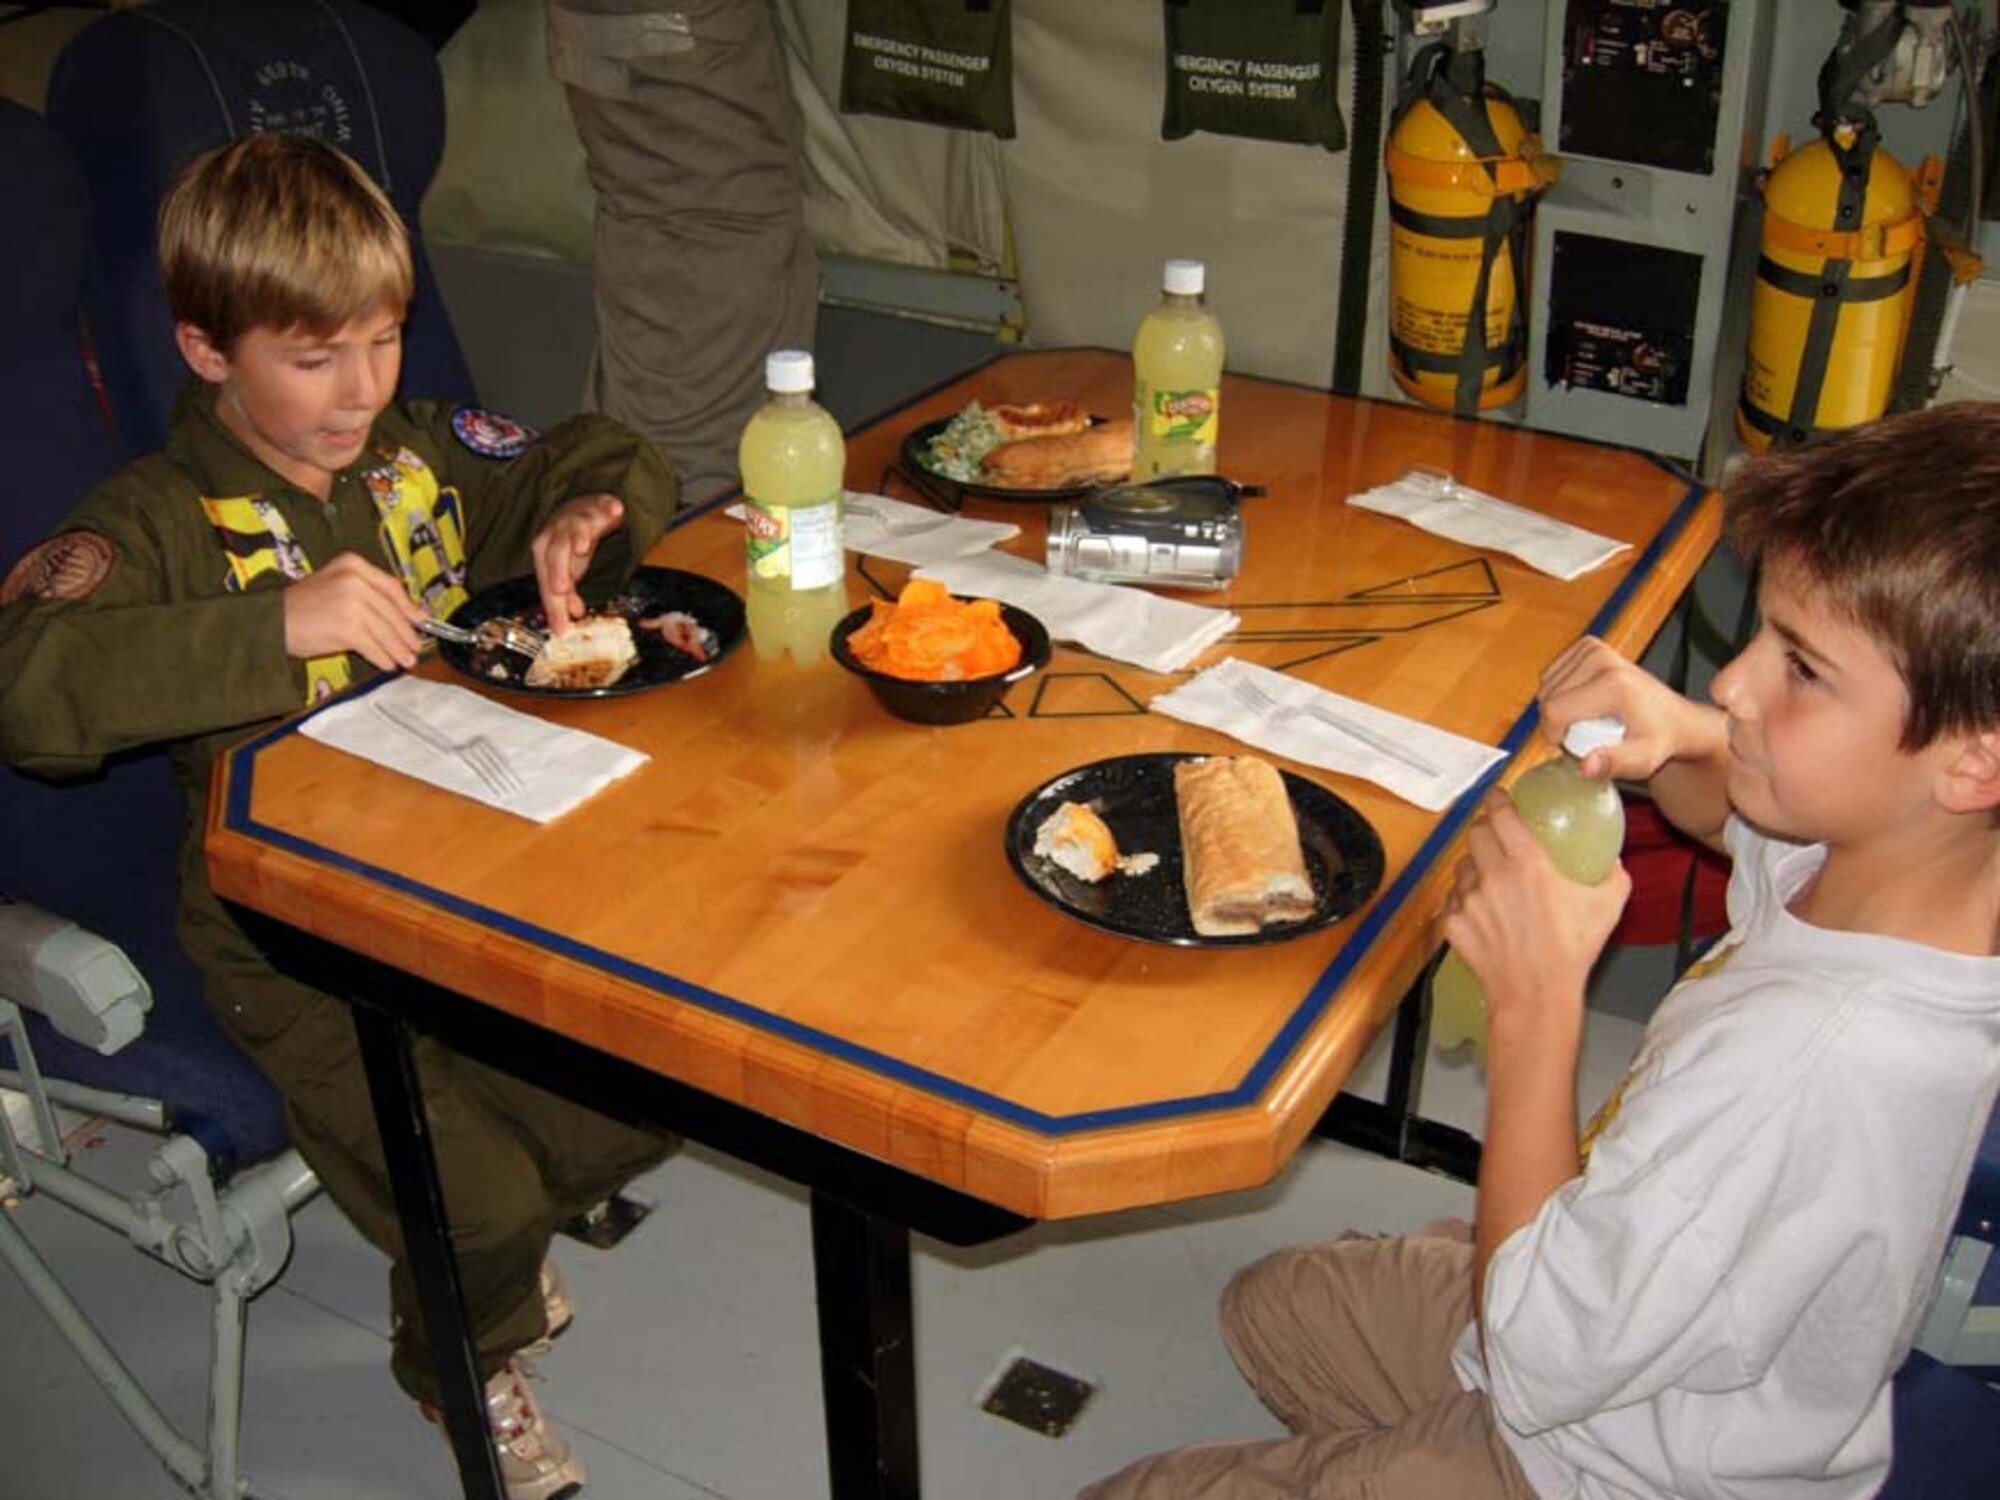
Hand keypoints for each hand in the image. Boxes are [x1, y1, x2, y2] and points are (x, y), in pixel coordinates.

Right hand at [282, 552, 423, 671]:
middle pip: (392, 611)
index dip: (409, 607)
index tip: (421, 619)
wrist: (270, 621)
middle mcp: (354, 579)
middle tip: (416, 647)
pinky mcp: (347, 626)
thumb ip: (366, 593)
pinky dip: (383, 657)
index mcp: (352, 564)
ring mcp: (351, 602)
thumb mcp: (334, 585)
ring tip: (406, 660)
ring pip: (385, 630)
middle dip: (406, 633)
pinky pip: (373, 645)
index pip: (391, 587)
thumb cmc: (302, 607)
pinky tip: (387, 664)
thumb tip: (404, 613)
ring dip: (397, 649)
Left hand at [533, 493, 623, 634]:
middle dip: (558, 570)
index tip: (561, 626)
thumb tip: (566, 625)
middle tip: (562, 589)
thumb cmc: (571, 544)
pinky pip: (603, 505)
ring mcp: (578, 517)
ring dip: (578, 536)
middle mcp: (557, 533)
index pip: (546, 580)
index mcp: (545, 551)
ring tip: (582, 546)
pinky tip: (616, 510)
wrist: (582, 510)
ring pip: (575, 527)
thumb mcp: (567, 572)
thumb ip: (566, 597)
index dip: (552, 604)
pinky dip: (609, 507)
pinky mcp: (598, 505)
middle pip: (555, 552)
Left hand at [1439, 792, 1630, 1032]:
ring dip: (1475, 867)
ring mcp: (1469, 899)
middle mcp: (1492, 875)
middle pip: (1475, 833)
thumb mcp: (1608, 903)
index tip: (1498, 797)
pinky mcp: (1453, 922)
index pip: (1500, 813)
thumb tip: (1611, 859)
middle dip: (1485, 829)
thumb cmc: (1571, 952)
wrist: (1536, 994)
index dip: (1497, 800)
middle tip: (1496, 836)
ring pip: (1462, 866)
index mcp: (1527, 862)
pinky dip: (1463, 901)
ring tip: (1492, 881)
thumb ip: (1611, 873)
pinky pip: (1452, 900)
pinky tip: (1482, 911)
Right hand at [1539, 636, 1713, 781]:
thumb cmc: (1660, 738)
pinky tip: (1583, 701)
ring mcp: (1593, 648)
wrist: (1676, 718)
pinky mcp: (1587, 646)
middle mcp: (1601, 659)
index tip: (1576, 747)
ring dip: (1559, 707)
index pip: (1553, 710)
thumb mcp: (1643, 760)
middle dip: (1559, 721)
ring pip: (1546, 686)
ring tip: (1589, 717)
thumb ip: (1614, 763)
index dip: (1554, 735)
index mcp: (1613, 683)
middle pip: (1547, 697)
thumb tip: (1585, 765)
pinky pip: (1551, 674)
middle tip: (1590, 733)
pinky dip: (1560, 691)